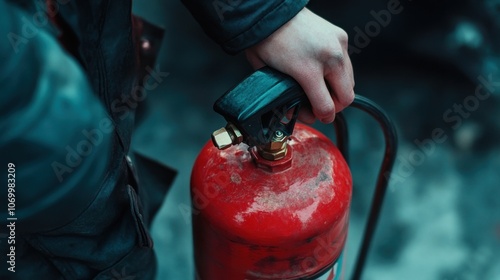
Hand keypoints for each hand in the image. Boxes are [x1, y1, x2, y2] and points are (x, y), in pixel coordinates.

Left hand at [245, 8, 354, 123]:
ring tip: (322, 91)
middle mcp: (328, 58)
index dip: (321, 117)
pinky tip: (324, 73)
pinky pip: (348, 65)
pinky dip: (339, 73)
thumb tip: (294, 110)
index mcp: (307, 70)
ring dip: (338, 91)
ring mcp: (338, 46)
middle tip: (322, 107)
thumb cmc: (266, 40)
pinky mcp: (341, 36)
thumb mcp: (267, 74)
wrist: (272, 12)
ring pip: (350, 82)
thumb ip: (283, 96)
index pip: (326, 106)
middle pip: (346, 97)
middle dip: (334, 107)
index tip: (317, 117)